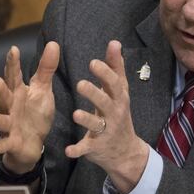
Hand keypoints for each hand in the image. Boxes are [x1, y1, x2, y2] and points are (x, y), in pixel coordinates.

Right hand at [0, 41, 59, 173]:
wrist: (32, 143)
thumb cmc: (35, 113)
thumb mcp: (43, 89)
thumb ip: (46, 68)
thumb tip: (53, 43)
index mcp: (18, 92)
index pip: (14, 76)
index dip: (13, 63)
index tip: (13, 49)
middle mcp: (10, 107)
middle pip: (5, 96)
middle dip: (0, 90)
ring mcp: (10, 124)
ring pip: (2, 120)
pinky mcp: (12, 141)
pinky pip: (4, 143)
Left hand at [65, 40, 148, 193]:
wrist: (126, 151)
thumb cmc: (119, 114)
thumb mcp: (120, 92)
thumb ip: (115, 67)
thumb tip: (114, 42)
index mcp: (118, 98)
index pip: (114, 83)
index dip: (104, 73)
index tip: (92, 63)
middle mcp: (114, 113)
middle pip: (105, 102)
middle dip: (94, 93)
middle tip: (80, 84)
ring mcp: (106, 131)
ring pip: (96, 124)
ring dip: (86, 119)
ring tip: (75, 114)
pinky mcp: (96, 147)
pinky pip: (86, 148)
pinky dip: (78, 149)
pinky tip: (68, 150)